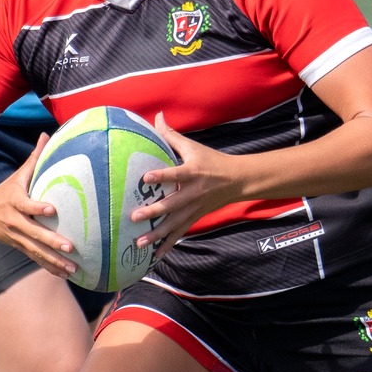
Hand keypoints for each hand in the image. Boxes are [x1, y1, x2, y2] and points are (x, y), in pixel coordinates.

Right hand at [0, 134, 77, 277]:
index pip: (27, 205)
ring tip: (73, 268)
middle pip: (34, 234)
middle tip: (70, 247)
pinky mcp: (18, 247)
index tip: (52, 210)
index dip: (38, 208)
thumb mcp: (17, 176)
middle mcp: (15, 222)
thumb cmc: (4, 191)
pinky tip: (65, 274)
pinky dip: (49, 267)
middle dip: (52, 242)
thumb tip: (47, 134)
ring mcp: (16, 237)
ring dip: (54, 260)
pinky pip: (35, 259)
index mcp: (15, 202)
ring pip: (36, 251)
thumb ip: (34, 158)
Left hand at [131, 114, 242, 253]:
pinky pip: (179, 233)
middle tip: (134, 217)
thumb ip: (172, 135)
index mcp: (192, 172)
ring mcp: (194, 209)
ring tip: (139, 243)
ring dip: (156, 235)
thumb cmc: (212, 161)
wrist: (238, 180)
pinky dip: (167, 245)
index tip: (145, 178)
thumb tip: (157, 116)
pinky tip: (154, 255)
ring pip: (174, 224)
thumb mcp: (193, 147)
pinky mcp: (195, 218)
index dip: (161, 176)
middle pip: (171, 205)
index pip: (174, 174)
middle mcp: (192, 193)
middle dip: (153, 212)